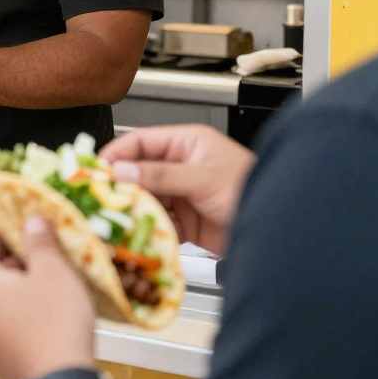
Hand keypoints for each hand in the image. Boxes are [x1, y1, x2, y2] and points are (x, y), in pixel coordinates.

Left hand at [0, 220, 95, 378]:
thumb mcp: (54, 273)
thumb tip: (32, 220)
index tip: (21, 220)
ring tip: (46, 281)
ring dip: (13, 285)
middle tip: (41, 252)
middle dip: (10, 257)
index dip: (0, 227)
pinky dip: (13, 309)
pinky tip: (41, 312)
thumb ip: (40, 241)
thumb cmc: (55, 324)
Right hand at [100, 124, 254, 254]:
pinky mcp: (186, 222)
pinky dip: (149, 230)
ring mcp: (183, 194)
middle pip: (139, 174)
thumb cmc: (251, 189)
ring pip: (146, 200)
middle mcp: (182, 166)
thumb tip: (123, 171)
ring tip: (119, 220)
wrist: (279, 229)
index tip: (97, 169)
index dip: (117, 154)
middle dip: (122, 187)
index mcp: (187, 144)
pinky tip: (140, 235)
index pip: (141, 142)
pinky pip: (159, 223)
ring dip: (134, 211)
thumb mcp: (202, 178)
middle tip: (101, 199)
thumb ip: (161, 175)